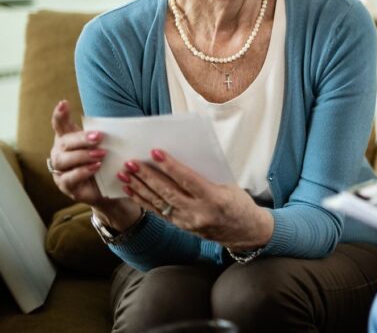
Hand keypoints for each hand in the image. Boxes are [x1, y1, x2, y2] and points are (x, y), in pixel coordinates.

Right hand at [49, 99, 107, 206]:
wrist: (109, 188)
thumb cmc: (106, 161)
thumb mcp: (107, 145)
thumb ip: (107, 135)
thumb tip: (125, 123)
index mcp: (69, 139)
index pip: (60, 125)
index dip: (60, 115)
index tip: (64, 103)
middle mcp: (60, 153)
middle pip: (64, 142)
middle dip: (81, 139)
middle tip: (99, 137)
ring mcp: (60, 170)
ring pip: (63, 160)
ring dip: (83, 155)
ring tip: (101, 155)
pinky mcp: (66, 185)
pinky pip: (69, 178)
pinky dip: (82, 171)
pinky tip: (95, 168)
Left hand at [119, 149, 273, 250]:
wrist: (245, 232)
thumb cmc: (239, 203)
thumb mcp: (229, 186)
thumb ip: (207, 176)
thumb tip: (182, 159)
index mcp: (215, 198)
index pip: (187, 180)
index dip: (170, 166)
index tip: (155, 152)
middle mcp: (199, 213)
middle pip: (168, 192)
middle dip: (147, 176)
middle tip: (131, 163)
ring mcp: (188, 222)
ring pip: (159, 203)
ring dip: (140, 188)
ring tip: (125, 174)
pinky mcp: (181, 226)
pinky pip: (158, 212)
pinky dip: (143, 200)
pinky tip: (131, 190)